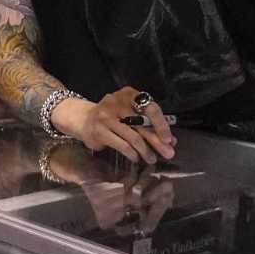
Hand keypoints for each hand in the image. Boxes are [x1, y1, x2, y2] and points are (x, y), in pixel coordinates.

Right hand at [52, 86, 176, 165]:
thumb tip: (171, 141)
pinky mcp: (99, 131)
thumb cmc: (113, 117)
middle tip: (168, 153)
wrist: (84, 119)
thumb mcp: (131, 114)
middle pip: (143, 124)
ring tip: (152, 159)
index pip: (150, 108)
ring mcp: (106, 116)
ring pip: (133, 136)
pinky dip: (132, 153)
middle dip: (157, 141)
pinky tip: (136, 158)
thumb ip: (150, 125)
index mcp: (128, 94)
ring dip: (145, 151)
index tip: (170, 139)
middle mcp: (117, 102)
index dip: (161, 125)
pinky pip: (122, 145)